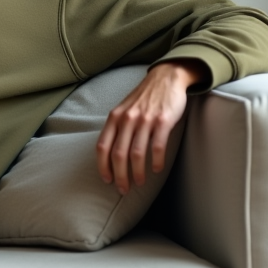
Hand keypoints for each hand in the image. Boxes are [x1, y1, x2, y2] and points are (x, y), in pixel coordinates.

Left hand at [95, 60, 207, 193]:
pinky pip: (157, 147)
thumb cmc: (143, 98)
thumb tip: (109, 155)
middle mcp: (126, 119)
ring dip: (137, 172)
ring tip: (139, 182)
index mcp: (114, 118)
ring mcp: (145, 120)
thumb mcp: (123, 110)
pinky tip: (156, 169)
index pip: (102, 147)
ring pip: (136, 154)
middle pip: (118, 154)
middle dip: (119, 175)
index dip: (103, 166)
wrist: (166, 78)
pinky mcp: (163, 121)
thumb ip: (116, 128)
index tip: (106, 180)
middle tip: (123, 189)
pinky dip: (156, 161)